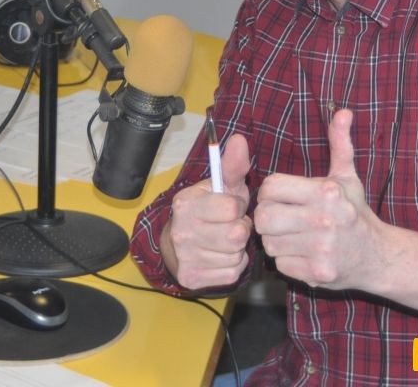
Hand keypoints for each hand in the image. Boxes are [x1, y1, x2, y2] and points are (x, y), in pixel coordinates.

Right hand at [164, 132, 252, 289]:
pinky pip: (232, 273)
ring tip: (225, 240)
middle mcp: (182, 230)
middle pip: (236, 235)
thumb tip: (240, 139)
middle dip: (240, 229)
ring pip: (236, 255)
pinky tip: (222, 256)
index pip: (231, 209)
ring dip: (237, 249)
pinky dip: (233, 265)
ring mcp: (185, 256)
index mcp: (186, 203)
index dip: (236, 207)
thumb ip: (232, 165)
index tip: (229, 207)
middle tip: (230, 226)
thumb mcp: (220, 186)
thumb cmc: (207, 210)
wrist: (177, 243)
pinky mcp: (191, 278)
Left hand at [254, 109, 382, 289]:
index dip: (270, 192)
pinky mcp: (318, 272)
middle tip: (279, 218)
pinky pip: (280, 264)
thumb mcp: (346, 177)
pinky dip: (286, 260)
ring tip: (292, 236)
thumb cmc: (355, 213)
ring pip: (268, 242)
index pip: (270, 186)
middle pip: (263, 216)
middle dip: (267, 217)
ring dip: (275, 240)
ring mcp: (321, 249)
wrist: (378, 256)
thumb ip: (339, 143)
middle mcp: (324, 220)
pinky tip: (301, 253)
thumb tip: (342, 111)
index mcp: (326, 192)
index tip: (280, 197)